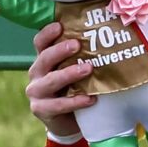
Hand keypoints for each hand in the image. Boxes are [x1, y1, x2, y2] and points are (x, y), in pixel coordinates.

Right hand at [26, 22, 94, 137]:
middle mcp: (37, 73)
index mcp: (44, 60)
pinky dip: (75, 101)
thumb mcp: (75, 70)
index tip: (59, 25)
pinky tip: (91, 99)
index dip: (47, 33)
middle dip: (60, 51)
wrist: (69, 121)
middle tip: (77, 45)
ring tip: (88, 69)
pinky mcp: (41, 109)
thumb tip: (111, 37)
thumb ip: (83, 57)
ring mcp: (37, 92)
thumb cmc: (75, 88)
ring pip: (51, 81)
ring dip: (69, 74)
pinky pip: (58, 105)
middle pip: (44, 58)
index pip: (40, 43)